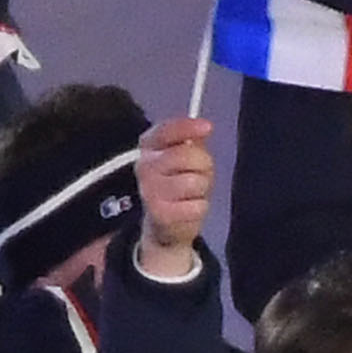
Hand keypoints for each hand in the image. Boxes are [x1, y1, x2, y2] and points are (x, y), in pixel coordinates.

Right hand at [134, 114, 217, 270]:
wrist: (166, 225)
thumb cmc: (179, 185)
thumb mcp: (186, 158)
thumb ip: (192, 140)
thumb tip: (203, 128)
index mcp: (149, 147)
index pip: (166, 130)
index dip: (187, 127)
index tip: (207, 127)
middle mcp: (143, 166)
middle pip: (184, 155)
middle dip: (203, 165)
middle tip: (199, 174)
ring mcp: (149, 191)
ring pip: (194, 181)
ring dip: (201, 189)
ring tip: (192, 193)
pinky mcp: (159, 214)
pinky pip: (196, 205)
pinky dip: (199, 208)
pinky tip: (188, 209)